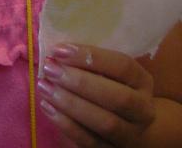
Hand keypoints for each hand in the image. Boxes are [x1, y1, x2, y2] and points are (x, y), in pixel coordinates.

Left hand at [38, 43, 155, 146]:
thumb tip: (55, 52)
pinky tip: (47, 106)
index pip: (123, 66)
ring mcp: (130, 133)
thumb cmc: (110, 88)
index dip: (90, 57)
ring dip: (71, 104)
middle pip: (118, 98)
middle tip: (51, 69)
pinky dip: (66, 124)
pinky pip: (89, 140)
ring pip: (105, 123)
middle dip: (80, 82)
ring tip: (44, 86)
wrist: (129, 126)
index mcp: (142, 82)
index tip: (59, 50)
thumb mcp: (108, 73)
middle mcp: (142, 110)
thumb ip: (88, 63)